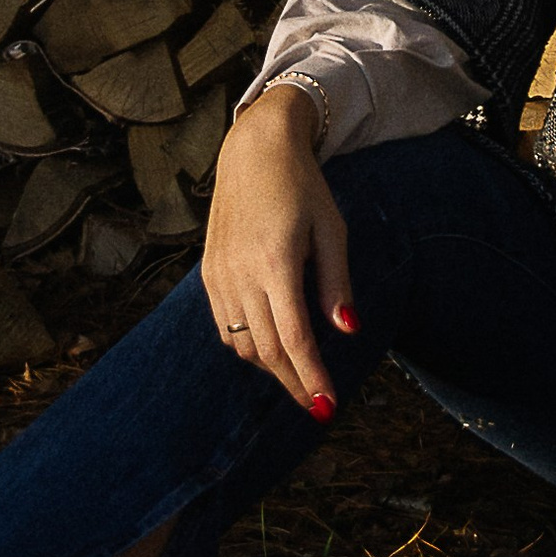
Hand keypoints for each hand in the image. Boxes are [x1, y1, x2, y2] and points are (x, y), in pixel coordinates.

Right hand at [201, 86, 356, 418]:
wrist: (253, 150)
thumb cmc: (302, 187)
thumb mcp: (331, 230)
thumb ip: (336, 284)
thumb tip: (347, 331)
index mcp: (276, 262)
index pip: (294, 339)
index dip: (312, 377)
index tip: (327, 406)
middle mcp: (241, 274)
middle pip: (267, 350)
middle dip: (294, 383)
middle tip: (317, 405)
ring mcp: (219, 275)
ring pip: (243, 344)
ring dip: (271, 367)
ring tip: (299, 376)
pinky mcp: (208, 273)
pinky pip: (226, 326)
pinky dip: (248, 346)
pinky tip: (270, 346)